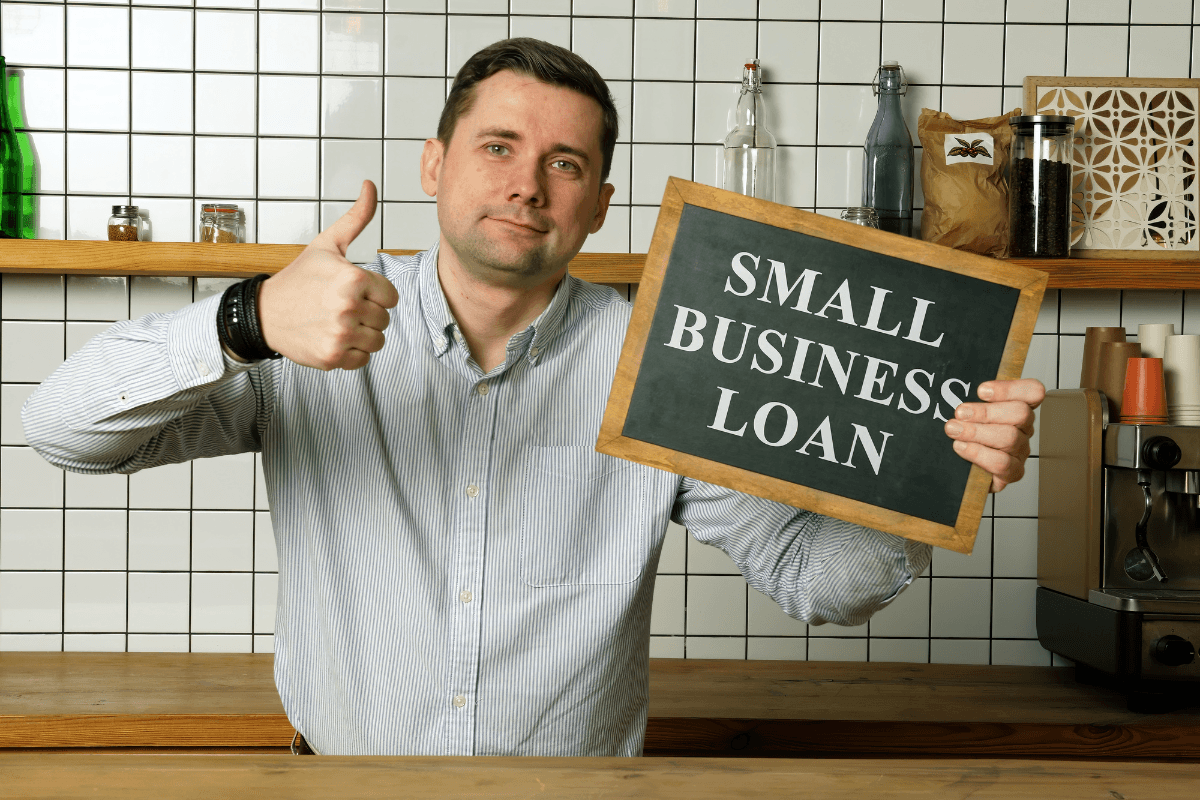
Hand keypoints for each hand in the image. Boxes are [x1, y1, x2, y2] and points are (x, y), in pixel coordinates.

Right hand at [259, 180, 398, 370]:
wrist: (265, 312)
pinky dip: (351, 353)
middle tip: (340, 307)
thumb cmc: (299, 279)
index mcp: (353, 279)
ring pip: (377, 341)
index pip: (391, 297)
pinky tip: (332, 337)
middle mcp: (348, 307)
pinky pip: (362, 360)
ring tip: (338, 322)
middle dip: (368, 314)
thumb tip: (371, 185)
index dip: (375, 294)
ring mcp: (340, 334)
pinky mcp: (332, 357)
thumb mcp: (328, 244)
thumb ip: (356, 218)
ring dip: (362, 334)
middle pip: (384, 319)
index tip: (355, 292)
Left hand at [944, 378, 1045, 492]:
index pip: (1033, 392)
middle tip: (960, 412)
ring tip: (953, 430)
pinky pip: (1002, 463)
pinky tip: (960, 447)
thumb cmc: (966, 437)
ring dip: (977, 432)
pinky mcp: (1012, 473)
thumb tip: (948, 382)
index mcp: (1017, 408)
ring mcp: (1020, 451)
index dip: (1010, 388)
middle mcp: (1023, 429)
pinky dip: (978, 453)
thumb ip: (969, 401)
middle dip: (986, 411)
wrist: (963, 471)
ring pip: (1010, 437)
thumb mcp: (967, 414)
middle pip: (1020, 413)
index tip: (981, 390)